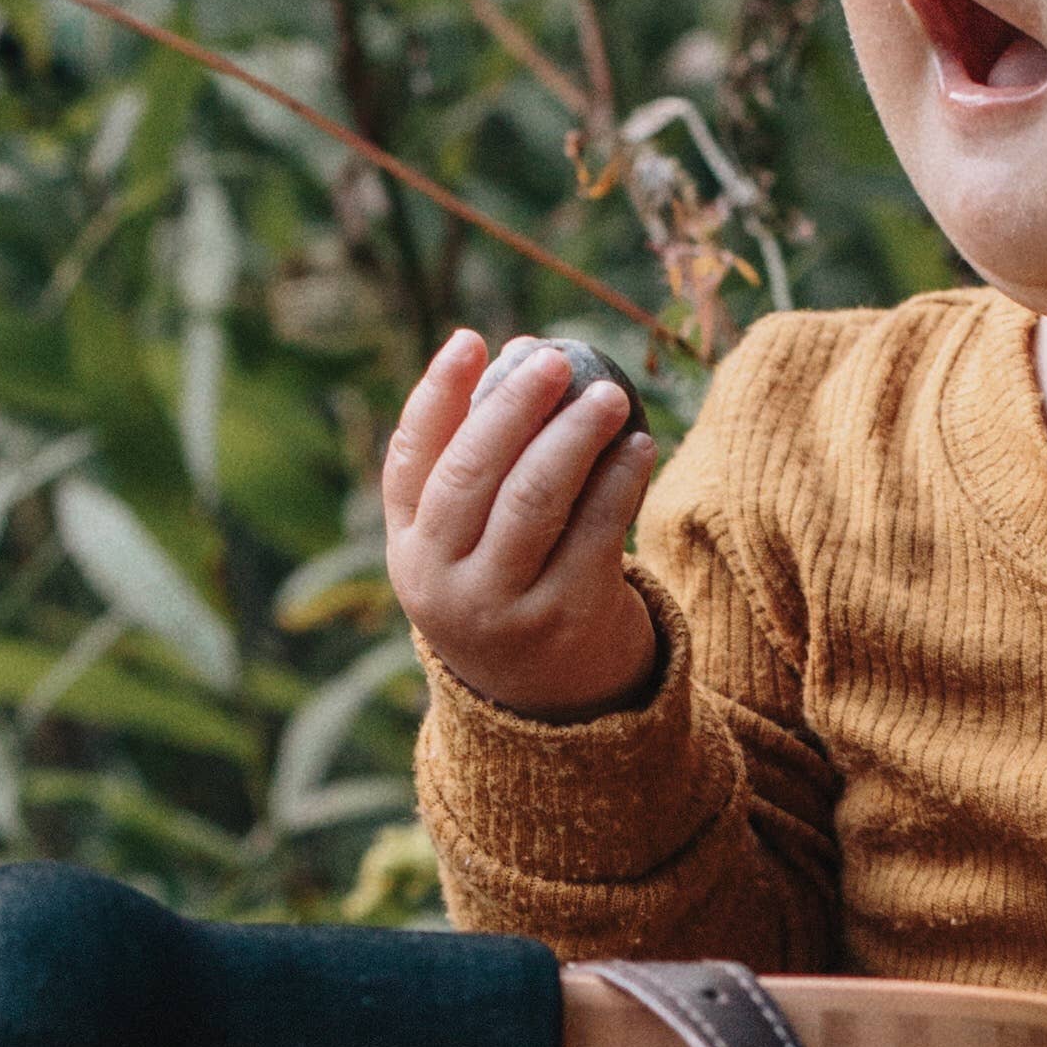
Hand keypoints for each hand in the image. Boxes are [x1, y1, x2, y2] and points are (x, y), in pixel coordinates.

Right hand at [384, 329, 656, 717]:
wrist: (551, 706)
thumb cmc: (510, 590)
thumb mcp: (469, 543)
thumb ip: (481, 460)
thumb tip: (525, 351)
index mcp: (410, 551)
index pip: (409, 460)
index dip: (436, 395)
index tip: (472, 341)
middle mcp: (444, 582)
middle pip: (472, 472)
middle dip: (514, 406)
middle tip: (555, 360)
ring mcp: (504, 606)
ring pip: (535, 498)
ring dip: (575, 435)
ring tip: (608, 395)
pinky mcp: (567, 620)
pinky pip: (597, 532)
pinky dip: (619, 480)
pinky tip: (637, 445)